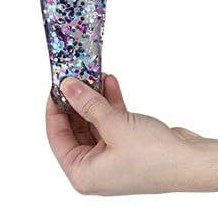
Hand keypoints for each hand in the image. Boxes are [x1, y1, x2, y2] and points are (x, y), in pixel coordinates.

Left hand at [46, 75, 217, 193]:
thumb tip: (66, 85)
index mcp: (83, 174)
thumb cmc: (156, 157)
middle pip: (74, 127)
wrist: (193, 161)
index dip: (54, 108)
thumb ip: (86, 103)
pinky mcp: (126, 148)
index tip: (55, 85)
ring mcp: (112, 158)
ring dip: (94, 97)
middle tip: (72, 75)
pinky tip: (109, 82)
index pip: (56, 137)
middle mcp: (95, 169)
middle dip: (76, 99)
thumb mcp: (113, 125)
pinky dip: (109, 103)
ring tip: (91, 73)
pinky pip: (109, 122)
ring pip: (93, 121)